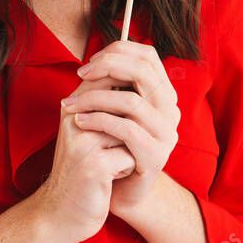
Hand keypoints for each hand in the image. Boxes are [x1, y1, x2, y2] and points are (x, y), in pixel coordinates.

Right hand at [32, 73, 136, 242]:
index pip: (109, 79)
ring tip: (109, 164)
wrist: (60, 212)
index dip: (128, 100)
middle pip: (124, 107)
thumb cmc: (82, 170)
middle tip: (112, 151)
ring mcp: (82, 141)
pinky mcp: (94, 165)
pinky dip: (126, 170)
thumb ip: (105, 106)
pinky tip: (108, 180)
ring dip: (128, 151)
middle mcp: (73, 118)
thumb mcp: (88, 132)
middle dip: (129, 131)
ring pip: (131, 133)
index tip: (124, 126)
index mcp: (72, 106)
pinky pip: (130, 158)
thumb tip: (140, 82)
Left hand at [64, 40, 180, 217]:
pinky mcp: (156, 156)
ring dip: (95, 98)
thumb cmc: (114, 144)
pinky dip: (98, 121)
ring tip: (72, 103)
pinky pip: (126, 130)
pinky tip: (79, 121)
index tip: (90, 61)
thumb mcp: (115, 109)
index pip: (148, 56)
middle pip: (143, 72)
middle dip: (107, 67)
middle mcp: (170, 110)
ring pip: (131, 101)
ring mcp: (166, 134)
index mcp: (163, 93)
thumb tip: (96, 57)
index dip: (119, 51)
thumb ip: (114, 85)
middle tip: (80, 75)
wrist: (121, 191)